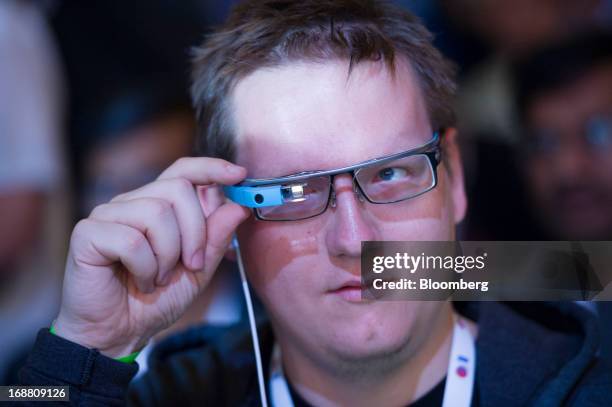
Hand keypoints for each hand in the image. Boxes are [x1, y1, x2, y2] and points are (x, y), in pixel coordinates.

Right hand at [53, 158, 249, 357]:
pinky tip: (141, 282)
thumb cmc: (155, 299)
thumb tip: (237, 206)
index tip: (239, 174)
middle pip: (178, 189)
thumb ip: (216, 239)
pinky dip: (145, 268)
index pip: (184, 170)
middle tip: (192, 264)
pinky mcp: (88, 233)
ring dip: (168, 255)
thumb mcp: (198, 270)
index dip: (211, 168)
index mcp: (159, 205)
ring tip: (159, 278)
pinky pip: (132, 240)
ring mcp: (107, 215)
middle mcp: (132, 203)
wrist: (119, 334)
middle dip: (196, 232)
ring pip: (157, 212)